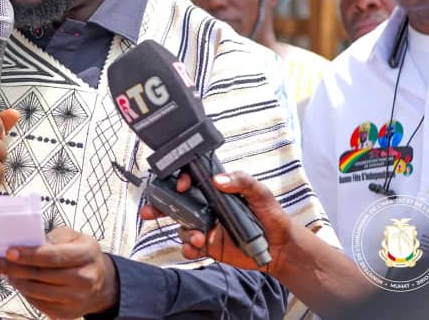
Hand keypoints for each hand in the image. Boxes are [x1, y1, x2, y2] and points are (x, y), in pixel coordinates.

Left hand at [0, 227, 117, 318]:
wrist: (101, 283)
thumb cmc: (81, 254)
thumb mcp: (74, 237)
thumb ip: (54, 237)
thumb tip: (28, 242)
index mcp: (86, 254)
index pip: (52, 256)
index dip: (29, 254)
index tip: (8, 251)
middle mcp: (84, 279)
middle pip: (40, 274)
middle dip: (13, 268)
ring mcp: (76, 299)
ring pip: (36, 290)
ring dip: (15, 280)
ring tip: (4, 271)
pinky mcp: (66, 314)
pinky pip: (38, 303)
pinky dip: (24, 292)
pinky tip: (17, 282)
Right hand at [139, 171, 292, 272]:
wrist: (280, 248)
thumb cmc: (270, 215)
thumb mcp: (260, 193)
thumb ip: (241, 181)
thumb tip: (217, 179)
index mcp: (215, 190)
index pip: (189, 180)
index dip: (179, 180)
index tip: (180, 186)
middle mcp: (206, 207)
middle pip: (175, 203)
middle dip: (158, 206)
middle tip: (149, 211)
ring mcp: (205, 227)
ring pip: (182, 227)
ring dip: (184, 232)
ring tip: (199, 238)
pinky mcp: (208, 246)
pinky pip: (190, 247)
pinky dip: (188, 249)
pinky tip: (196, 249)